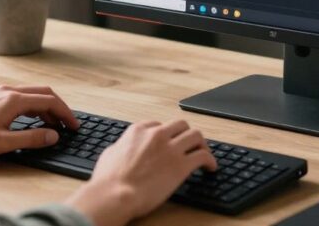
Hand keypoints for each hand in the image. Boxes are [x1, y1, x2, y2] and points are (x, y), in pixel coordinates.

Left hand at [0, 85, 79, 156]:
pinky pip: (22, 97)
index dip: (65, 113)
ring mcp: (1, 92)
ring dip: (47, 107)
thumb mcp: (4, 142)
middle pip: (44, 93)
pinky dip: (34, 107)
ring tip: (54, 125)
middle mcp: (9, 91)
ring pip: (33, 94)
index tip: (74, 125)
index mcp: (14, 100)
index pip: (50, 101)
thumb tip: (54, 136)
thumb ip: (32, 138)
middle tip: (68, 123)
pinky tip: (35, 119)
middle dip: (59, 107)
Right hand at [64, 120, 217, 225]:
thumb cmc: (108, 180)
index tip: (169, 141)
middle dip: (186, 134)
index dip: (166, 134)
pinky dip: (210, 160)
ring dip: (201, 144)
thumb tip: (122, 148)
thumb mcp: (110, 154)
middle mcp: (157, 135)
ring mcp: (170, 149)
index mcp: (139, 131)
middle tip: (189, 145)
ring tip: (204, 153)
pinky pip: (203, 156)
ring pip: (196, 135)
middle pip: (181, 125)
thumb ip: (121, 147)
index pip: (159, 125)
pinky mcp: (181, 165)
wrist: (115, 194)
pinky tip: (210, 167)